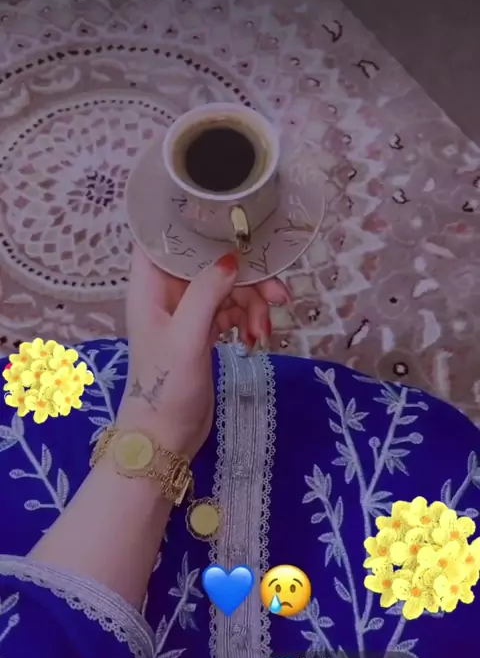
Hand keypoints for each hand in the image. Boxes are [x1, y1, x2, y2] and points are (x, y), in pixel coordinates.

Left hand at [117, 245, 289, 459]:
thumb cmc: (166, 386)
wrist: (167, 434)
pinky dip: (247, 321)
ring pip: (226, 288)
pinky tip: (256, 341)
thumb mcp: (186, 336)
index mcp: (150, 286)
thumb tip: (232, 259)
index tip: (234, 223)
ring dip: (252, 305)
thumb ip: (206, 292)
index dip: (196, 226)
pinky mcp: (202, 331)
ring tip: (263, 333)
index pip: (166, 238)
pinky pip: (231, 311)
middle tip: (278, 297)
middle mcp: (167, 293)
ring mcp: (186, 312)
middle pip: (210, 263)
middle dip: (245, 278)